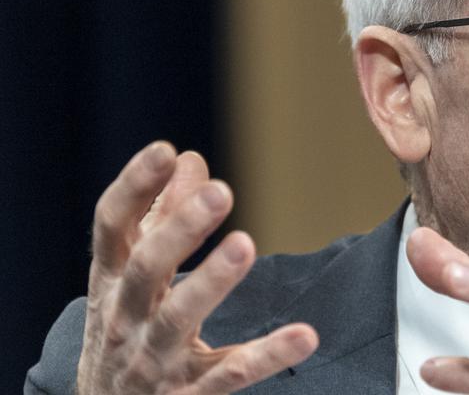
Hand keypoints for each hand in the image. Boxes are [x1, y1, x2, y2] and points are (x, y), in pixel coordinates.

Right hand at [77, 142, 317, 393]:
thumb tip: (189, 159)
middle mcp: (125, 318)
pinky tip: (305, 334)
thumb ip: (160, 217)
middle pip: (145, 269)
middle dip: (180, 229)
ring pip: (179, 319)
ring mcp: (154, 360)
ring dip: (211, 281)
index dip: (134, 187)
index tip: (164, 150)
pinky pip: (230, 374)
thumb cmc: (127, 327)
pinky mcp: (188, 394)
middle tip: (220, 192)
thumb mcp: (131, 274)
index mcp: (111, 279)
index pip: (113, 227)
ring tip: (244, 244)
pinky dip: (267, 355)